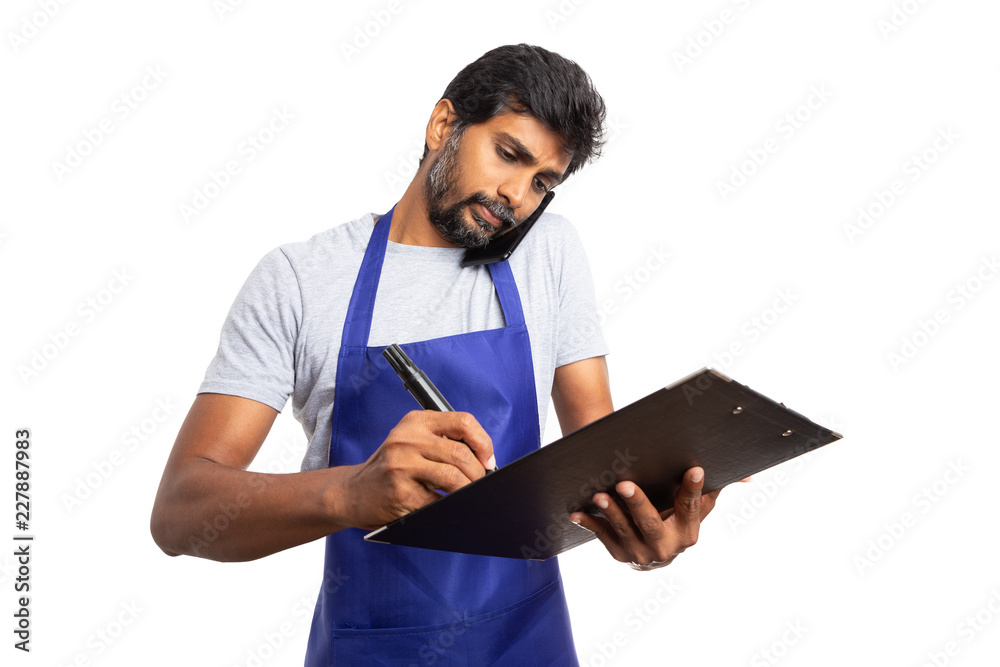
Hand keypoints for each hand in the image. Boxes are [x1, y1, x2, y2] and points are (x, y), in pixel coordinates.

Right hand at [340, 410, 494, 529]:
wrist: (353, 492)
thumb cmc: (391, 468)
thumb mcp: (412, 442)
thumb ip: (443, 442)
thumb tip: (485, 460)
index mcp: (416, 422)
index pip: (463, 421)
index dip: (483, 442)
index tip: (488, 460)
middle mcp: (407, 439)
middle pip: (461, 453)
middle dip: (478, 474)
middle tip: (479, 484)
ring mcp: (401, 465)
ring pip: (453, 477)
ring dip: (467, 490)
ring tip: (467, 495)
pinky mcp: (399, 492)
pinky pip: (437, 501)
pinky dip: (448, 506)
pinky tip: (445, 505)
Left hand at [569, 467, 747, 569]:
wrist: (655, 550)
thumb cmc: (676, 517)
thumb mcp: (697, 507)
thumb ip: (715, 490)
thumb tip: (748, 477)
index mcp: (689, 532)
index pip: (690, 507)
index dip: (692, 488)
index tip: (694, 469)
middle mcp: (666, 547)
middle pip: (651, 524)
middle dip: (637, 504)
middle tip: (625, 483)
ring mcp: (641, 554)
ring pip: (623, 531)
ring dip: (611, 512)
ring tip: (600, 494)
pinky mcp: (619, 555)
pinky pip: (602, 537)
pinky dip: (589, 524)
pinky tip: (576, 512)